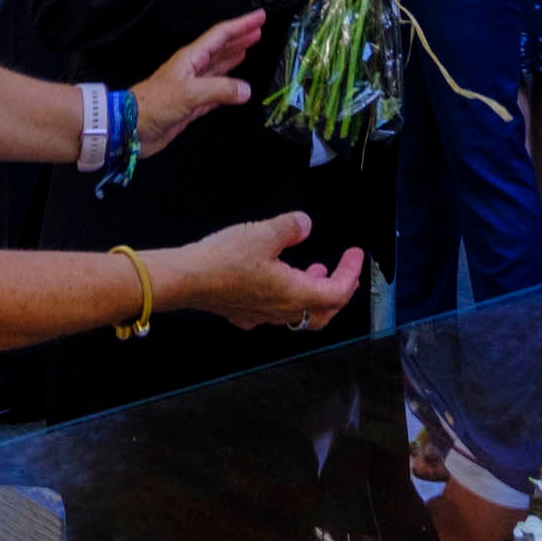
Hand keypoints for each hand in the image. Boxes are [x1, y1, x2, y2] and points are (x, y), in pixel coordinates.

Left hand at [134, 12, 265, 154]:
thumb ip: (219, 89)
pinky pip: (217, 91)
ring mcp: (193, 87)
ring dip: (234, 57)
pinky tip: (237, 85)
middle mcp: (193, 69)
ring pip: (219, 68)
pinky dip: (228, 86)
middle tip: (260, 29)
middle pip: (221, 48)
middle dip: (240, 37)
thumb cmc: (156, 104)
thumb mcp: (188, 93)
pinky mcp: (192, 106)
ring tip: (250, 47)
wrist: (131, 129)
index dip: (241, 25)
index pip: (220, 35)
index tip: (260, 16)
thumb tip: (247, 90)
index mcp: (191, 58)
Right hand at [163, 214, 366, 331]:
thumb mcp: (265, 232)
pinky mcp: (243, 313)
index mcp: (294, 294)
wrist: (186, 279)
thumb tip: (305, 225)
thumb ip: (291, 227)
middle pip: (323, 311)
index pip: (338, 293)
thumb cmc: (224, 260)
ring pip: (300, 313)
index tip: (355, 255)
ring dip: (313, 292)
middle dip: (339, 291)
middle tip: (344, 271)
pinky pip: (275, 311)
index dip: (351, 273)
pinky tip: (277, 278)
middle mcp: (281, 311)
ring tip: (313, 269)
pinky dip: (287, 296)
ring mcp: (262, 315)